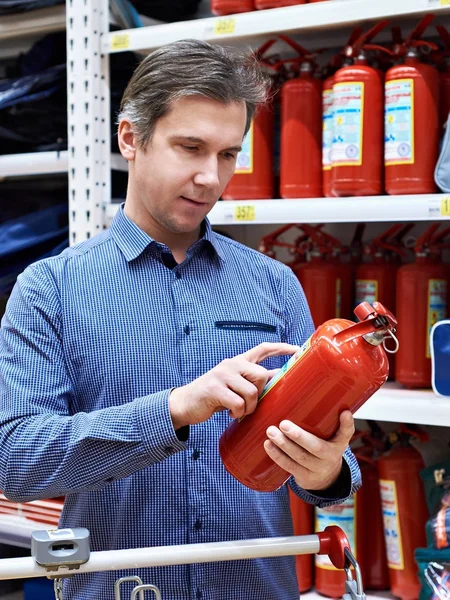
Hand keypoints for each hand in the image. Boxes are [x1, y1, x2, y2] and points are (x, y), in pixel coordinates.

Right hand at [169, 343, 298, 428]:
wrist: (186, 403)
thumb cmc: (215, 396)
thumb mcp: (235, 384)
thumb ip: (253, 380)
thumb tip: (277, 378)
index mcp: (238, 361)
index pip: (262, 349)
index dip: (281, 348)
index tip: (296, 350)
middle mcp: (231, 364)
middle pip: (260, 375)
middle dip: (259, 394)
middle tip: (249, 404)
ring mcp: (222, 375)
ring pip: (251, 392)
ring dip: (248, 408)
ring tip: (239, 412)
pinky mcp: (215, 388)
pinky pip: (238, 404)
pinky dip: (237, 413)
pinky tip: (230, 414)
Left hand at [264, 411, 354, 490]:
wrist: (326, 478)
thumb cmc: (323, 446)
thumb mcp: (331, 434)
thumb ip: (324, 416)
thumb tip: (308, 388)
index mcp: (339, 443)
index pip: (346, 433)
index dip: (347, 424)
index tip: (345, 412)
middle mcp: (331, 457)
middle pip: (316, 447)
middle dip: (299, 436)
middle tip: (283, 424)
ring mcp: (317, 469)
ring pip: (300, 458)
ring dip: (283, 445)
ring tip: (270, 431)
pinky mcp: (304, 477)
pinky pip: (290, 467)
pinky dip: (277, 456)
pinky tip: (268, 445)